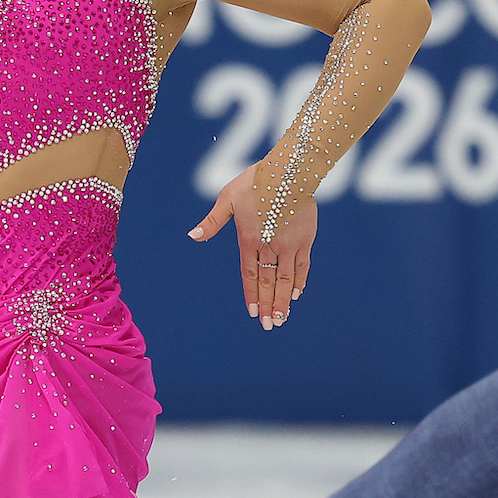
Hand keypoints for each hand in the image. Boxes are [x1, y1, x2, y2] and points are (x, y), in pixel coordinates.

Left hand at [189, 164, 316, 330]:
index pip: (249, 274)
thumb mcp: (226, 198)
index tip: (253, 313)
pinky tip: (297, 294)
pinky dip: (299, 280)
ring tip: (282, 318)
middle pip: (269, 282)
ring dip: (284, 300)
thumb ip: (212, 222)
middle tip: (270, 326)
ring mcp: (289, 245)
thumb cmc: (254, 182)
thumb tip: (192, 236)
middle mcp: (270, 247)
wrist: (287, 172)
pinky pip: (302, 265)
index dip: (251, 294)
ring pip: (286, 279)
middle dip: (269, 306)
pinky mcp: (305, 239)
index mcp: (249, 239)